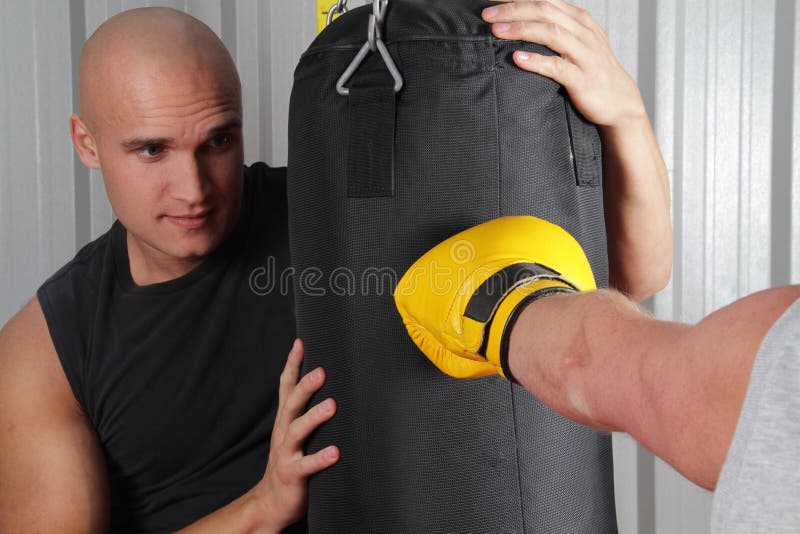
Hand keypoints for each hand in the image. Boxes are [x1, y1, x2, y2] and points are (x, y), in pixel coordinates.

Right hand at [253, 339, 338, 530]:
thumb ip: (307, 412)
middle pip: (292, 404)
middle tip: (322, 371)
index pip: (286, 387)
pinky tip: (335, 452)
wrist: (272, 502)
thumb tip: (330, 386)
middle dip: (305, 386)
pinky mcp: (293, 474)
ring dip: (314, 417)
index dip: (292, 365)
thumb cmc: (290, 462)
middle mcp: (283, 432)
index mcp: (285, 420)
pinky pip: (307, 465)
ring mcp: (286, 453)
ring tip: (332, 405)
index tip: (300, 343)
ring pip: (298, 431)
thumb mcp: (295, 433)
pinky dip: (320, 458)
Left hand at [482, 0, 645, 127]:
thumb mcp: (577, 43)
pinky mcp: (583, 79)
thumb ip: (555, 29)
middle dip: (513, 10)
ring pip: (551, 33)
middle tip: (487, 14)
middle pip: (545, 11)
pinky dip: (536, 61)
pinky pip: (557, 66)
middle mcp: (583, 32)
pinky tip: (518, 58)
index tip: (493, 1)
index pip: (546, 0)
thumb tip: (521, 22)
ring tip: (497, 31)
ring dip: (521, 29)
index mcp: (579, 20)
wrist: (621, 102)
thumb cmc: (593, 73)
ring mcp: (584, 55)